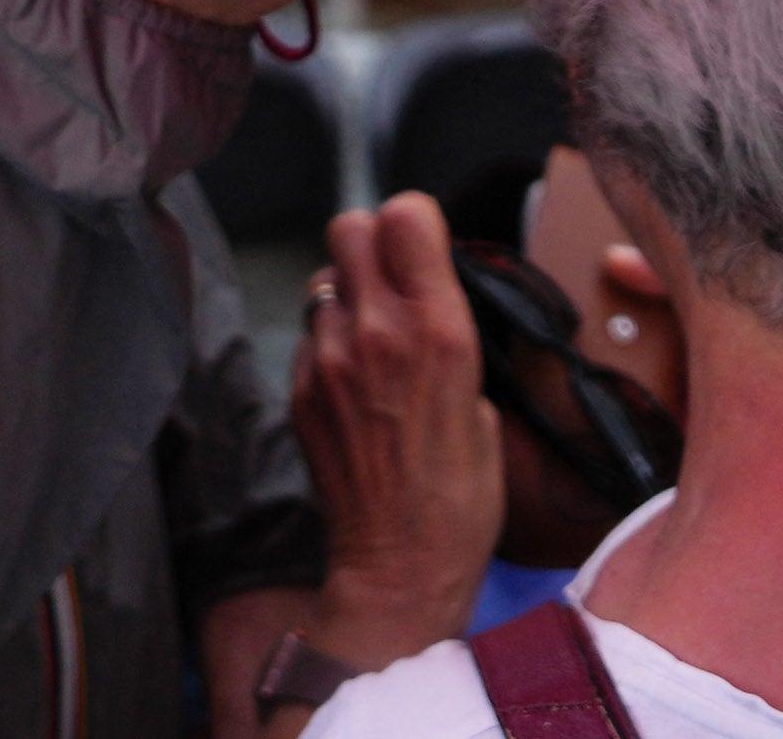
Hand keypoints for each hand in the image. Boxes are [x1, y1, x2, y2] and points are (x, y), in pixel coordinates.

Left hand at [290, 193, 504, 675]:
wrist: (400, 568)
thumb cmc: (460, 497)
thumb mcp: (482, 403)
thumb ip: (449, 338)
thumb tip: (428, 303)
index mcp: (439, 331)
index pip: (406, 213)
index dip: (415, 223)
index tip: (425, 248)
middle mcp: (377, 333)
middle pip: (350, 225)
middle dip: (371, 242)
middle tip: (392, 280)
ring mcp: (328, 361)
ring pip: (323, 280)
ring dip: (346, 296)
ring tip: (372, 341)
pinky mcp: (299, 391)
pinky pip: (309, 335)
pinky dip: (328, 345)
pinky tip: (353, 387)